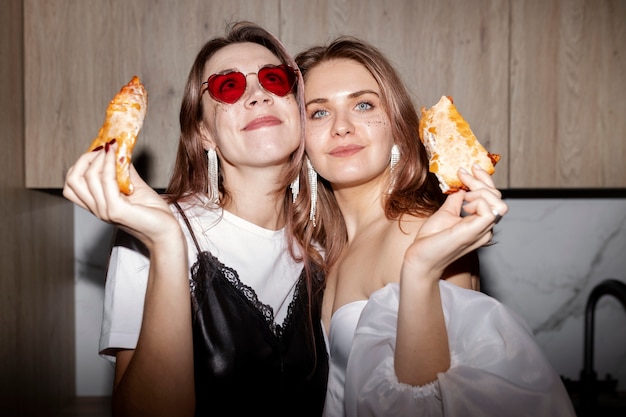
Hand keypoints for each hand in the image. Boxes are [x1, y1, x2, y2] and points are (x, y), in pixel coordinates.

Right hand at [63, 142, 179, 248]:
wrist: (166, 231)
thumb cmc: (153, 213)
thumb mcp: (135, 186)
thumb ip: (124, 171)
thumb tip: (119, 150)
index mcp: (98, 205)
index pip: (72, 185)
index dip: (81, 164)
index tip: (99, 150)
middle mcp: (97, 209)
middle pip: (72, 180)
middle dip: (85, 159)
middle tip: (103, 148)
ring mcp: (105, 211)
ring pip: (88, 178)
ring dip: (100, 158)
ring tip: (113, 148)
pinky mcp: (116, 210)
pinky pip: (106, 181)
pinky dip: (109, 164)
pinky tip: (118, 156)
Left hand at [402, 164, 506, 279]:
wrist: (421, 256)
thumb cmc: (432, 239)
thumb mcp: (446, 212)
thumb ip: (457, 200)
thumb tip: (462, 185)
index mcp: (480, 222)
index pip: (493, 197)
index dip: (484, 179)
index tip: (469, 168)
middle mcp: (486, 227)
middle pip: (498, 197)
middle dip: (480, 180)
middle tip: (462, 174)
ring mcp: (483, 231)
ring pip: (499, 202)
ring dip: (481, 191)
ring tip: (463, 195)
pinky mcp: (477, 232)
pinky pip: (489, 209)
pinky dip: (477, 201)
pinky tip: (464, 205)